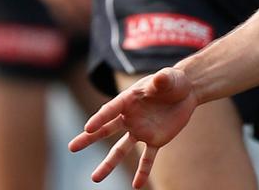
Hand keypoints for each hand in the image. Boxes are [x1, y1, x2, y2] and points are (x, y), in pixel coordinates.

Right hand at [69, 67, 198, 187]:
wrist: (186, 92)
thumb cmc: (173, 81)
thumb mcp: (168, 78)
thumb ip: (163, 80)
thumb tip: (160, 79)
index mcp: (128, 100)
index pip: (110, 110)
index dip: (99, 119)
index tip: (88, 128)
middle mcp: (130, 117)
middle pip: (106, 130)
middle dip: (89, 139)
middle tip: (72, 147)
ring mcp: (141, 131)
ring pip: (121, 150)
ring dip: (109, 164)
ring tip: (95, 178)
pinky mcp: (155, 140)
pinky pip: (147, 159)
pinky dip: (143, 172)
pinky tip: (136, 186)